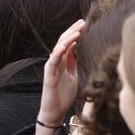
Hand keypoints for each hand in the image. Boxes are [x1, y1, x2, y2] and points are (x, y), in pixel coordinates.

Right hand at [35, 20, 84, 134]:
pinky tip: (67, 44)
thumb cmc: (63, 96)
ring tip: (77, 30)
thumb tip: (80, 49)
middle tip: (83, 22)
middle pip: (63, 42)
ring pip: (58, 48)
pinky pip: (53, 60)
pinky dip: (59, 51)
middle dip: (73, 31)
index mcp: (62, 62)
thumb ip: (74, 62)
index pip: (68, 43)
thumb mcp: (73, 75)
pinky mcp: (49, 76)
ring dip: (68, 38)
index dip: (75, 33)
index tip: (85, 24)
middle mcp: (56, 62)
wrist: (55, 112)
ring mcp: (51, 68)